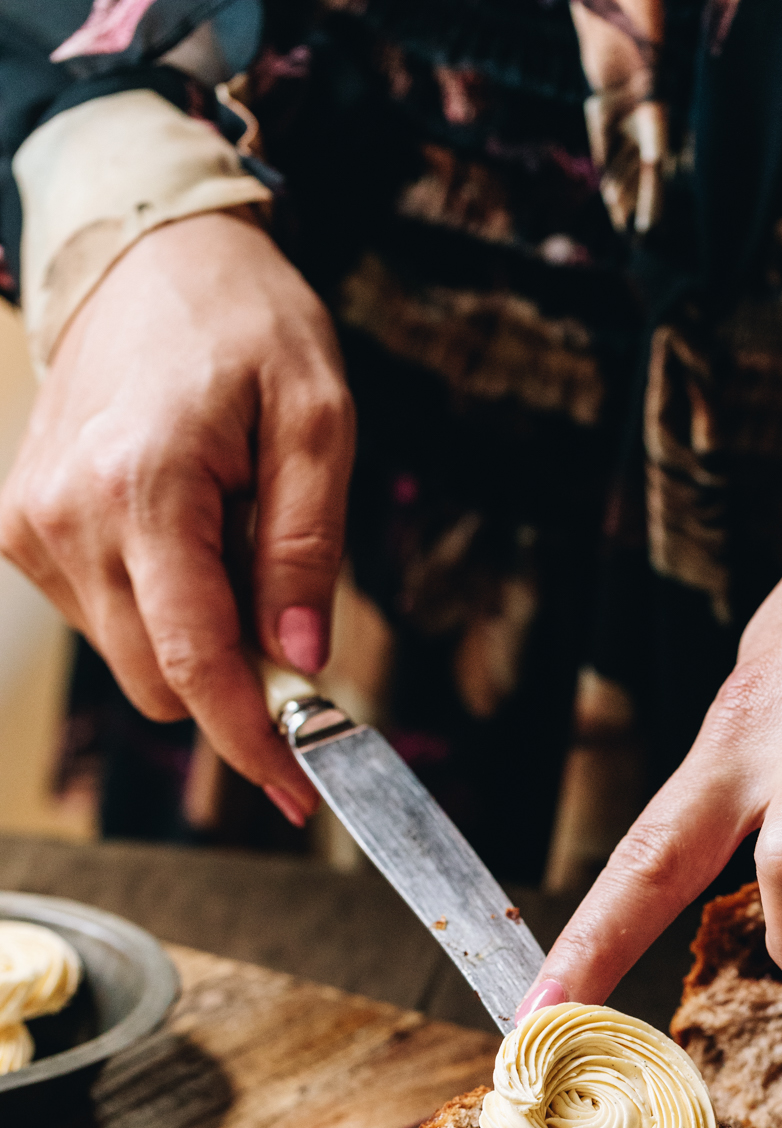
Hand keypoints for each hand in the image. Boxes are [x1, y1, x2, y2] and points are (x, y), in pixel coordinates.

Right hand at [0, 210, 355, 822]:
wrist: (143, 254)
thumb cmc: (242, 323)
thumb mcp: (318, 419)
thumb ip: (307, 547)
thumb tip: (299, 660)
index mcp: (142, 486)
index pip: (193, 660)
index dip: (250, 739)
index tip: (299, 787)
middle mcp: (66, 517)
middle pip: (158, 678)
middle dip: (231, 677)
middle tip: (283, 603)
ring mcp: (32, 526)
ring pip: (130, 657)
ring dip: (192, 632)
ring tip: (226, 531)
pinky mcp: (20, 530)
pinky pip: (101, 617)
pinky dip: (154, 603)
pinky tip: (181, 530)